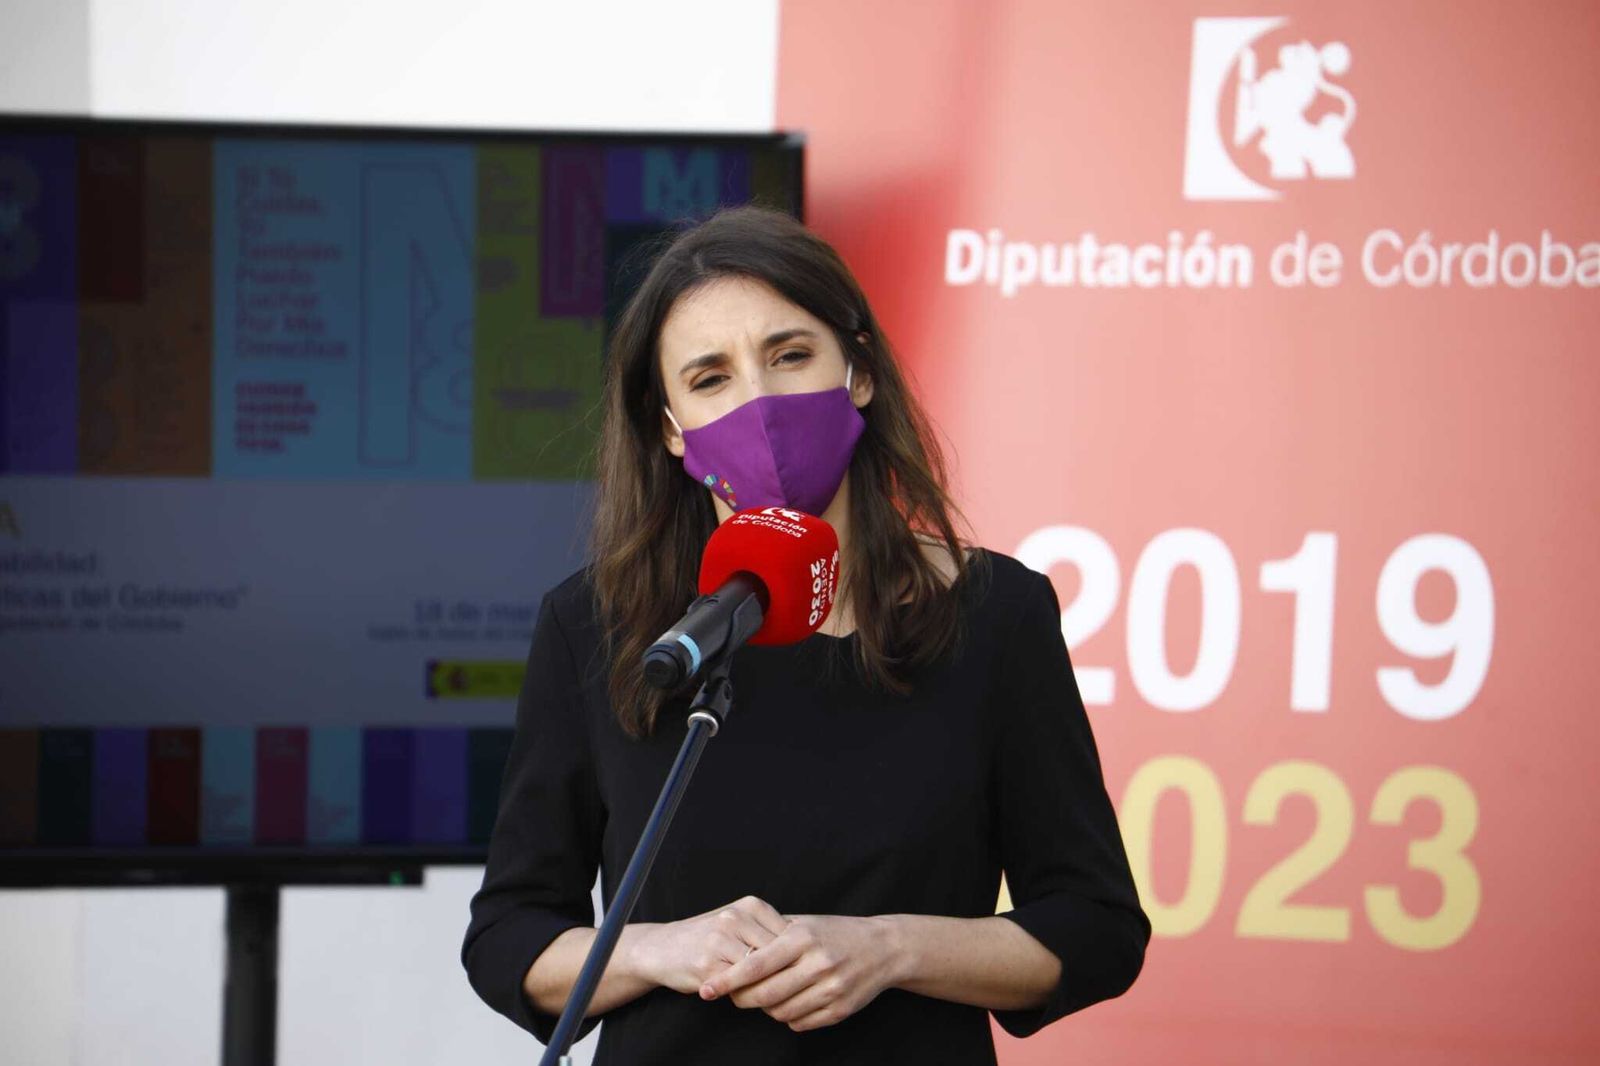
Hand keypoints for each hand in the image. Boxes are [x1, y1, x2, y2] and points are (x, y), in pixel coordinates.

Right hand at [628, 895, 789, 994]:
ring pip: (761, 972)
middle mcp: (736, 918)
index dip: (797, 957)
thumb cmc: (708, 938)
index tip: (802, 972)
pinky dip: (747, 994)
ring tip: (772, 996)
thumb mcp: (739, 923)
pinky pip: (740, 986)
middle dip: (785, 974)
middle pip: (778, 953)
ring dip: (768, 987)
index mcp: (750, 905)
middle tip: (792, 989)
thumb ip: (768, 932)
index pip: (790, 935)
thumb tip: (808, 951)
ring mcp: (721, 941)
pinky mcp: (708, 965)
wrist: (662, 947)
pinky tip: (747, 996)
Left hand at [698, 914, 903, 1031]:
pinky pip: (800, 1023)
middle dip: (742, 999)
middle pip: (765, 994)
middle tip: (734, 996)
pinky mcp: (841, 1009)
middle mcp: (817, 963)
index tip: (705, 989)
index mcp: (803, 938)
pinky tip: (791, 1002)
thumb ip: (772, 937)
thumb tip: (733, 951)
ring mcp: (831, 988)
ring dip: (766, 1010)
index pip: (755, 964)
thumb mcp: (805, 924)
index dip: (727, 979)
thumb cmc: (836, 932)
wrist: (884, 948)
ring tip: (766, 997)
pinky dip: (788, 1017)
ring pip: (781, 1013)